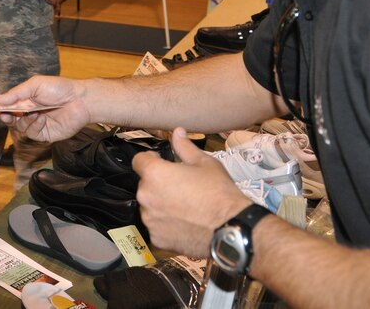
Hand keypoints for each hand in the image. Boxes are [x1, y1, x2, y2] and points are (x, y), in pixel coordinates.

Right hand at [0, 75, 89, 141]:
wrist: (80, 100)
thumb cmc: (60, 88)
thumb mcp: (35, 85)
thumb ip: (16, 93)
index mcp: (24, 100)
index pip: (4, 108)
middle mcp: (28, 113)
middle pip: (9, 120)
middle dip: (4, 118)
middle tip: (6, 115)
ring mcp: (36, 125)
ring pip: (19, 128)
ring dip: (23, 121)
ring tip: (34, 112)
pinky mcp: (44, 135)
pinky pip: (32, 134)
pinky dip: (34, 126)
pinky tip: (42, 118)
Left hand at [132, 127, 251, 256]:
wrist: (230, 228)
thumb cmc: (218, 191)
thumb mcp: (205, 163)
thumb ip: (184, 147)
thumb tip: (177, 131)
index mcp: (154, 174)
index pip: (139, 161)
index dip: (150, 159)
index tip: (162, 162)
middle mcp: (145, 196)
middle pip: (145, 185)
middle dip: (158, 183)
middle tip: (180, 187)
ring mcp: (149, 220)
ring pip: (150, 207)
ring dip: (161, 204)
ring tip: (184, 207)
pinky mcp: (156, 239)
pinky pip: (157, 227)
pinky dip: (166, 225)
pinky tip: (185, 223)